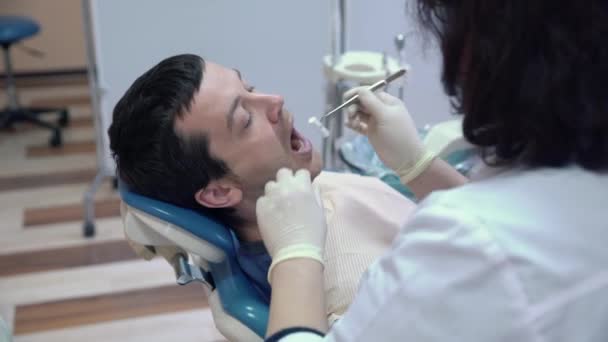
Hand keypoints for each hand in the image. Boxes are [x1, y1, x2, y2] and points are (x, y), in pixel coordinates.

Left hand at [256, 168, 326, 282]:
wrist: (295, 252)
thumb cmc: (313, 235)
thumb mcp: (320, 212)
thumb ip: (315, 195)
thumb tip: (312, 187)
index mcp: (303, 187)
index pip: (301, 172)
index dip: (302, 180)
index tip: (303, 189)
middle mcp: (285, 188)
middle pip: (283, 173)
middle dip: (287, 181)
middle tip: (289, 193)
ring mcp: (271, 197)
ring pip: (271, 185)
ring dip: (275, 191)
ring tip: (279, 205)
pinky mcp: (260, 208)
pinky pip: (262, 199)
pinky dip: (267, 204)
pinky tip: (272, 215)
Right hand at [344, 87, 434, 182]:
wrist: (405, 159)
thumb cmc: (397, 135)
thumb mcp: (385, 116)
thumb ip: (371, 102)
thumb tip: (359, 90)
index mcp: (388, 102)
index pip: (370, 93)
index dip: (358, 94)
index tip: (345, 98)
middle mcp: (381, 110)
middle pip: (363, 102)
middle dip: (354, 106)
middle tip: (350, 115)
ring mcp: (376, 121)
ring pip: (360, 113)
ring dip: (353, 115)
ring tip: (351, 123)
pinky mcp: (371, 132)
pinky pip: (359, 125)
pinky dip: (353, 124)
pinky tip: (349, 125)